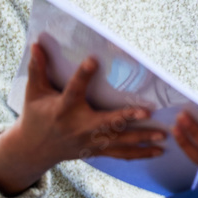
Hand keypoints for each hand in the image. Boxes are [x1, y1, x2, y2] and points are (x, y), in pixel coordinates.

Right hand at [0, 43, 166, 195]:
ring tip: (163, 135)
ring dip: (142, 139)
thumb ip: (37, 69)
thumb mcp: (34, 92)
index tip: (93, 60)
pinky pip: (120, 154)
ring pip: (118, 142)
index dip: (83, 75)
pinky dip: (139, 154)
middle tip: (148, 113)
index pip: (73, 90)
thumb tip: (36, 43)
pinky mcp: (97, 151)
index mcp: (63, 109)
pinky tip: (158, 151)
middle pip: (105, 123)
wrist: (34, 149)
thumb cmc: (36, 115)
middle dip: (126, 119)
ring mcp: (89, 142)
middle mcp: (78, 127)